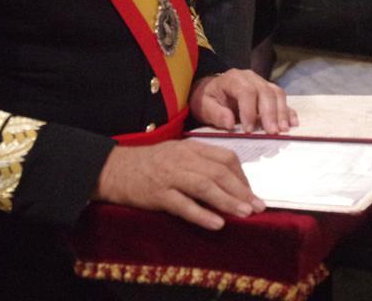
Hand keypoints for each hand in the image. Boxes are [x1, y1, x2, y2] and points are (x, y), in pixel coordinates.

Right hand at [92, 138, 264, 230]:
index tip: (251, 192)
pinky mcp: (157, 194)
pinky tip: (217, 224)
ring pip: (205, 187)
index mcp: (190, 147)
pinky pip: (183, 205)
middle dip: (242, 190)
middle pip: (219, 173)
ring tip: (245, 214)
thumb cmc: (148, 163)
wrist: (112, 168)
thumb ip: (200, 162)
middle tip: (258, 206)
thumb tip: (228, 181)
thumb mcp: (176, 153)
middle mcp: (183, 159)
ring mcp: (170, 176)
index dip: (242, 176)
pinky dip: (202, 215)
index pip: (225, 157)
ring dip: (228, 201)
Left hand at [190, 68, 297, 134]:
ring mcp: (262, 83)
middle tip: (272, 132)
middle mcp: (251, 78)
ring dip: (282, 113)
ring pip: (277, 94)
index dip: (249, 110)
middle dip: (270, 113)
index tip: (248, 130)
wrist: (211, 91)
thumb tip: (230, 123)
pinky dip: (288, 111)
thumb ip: (215, 114)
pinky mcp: (269, 92)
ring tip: (283, 130)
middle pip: (265, 92)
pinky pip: (282, 99)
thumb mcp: (203, 106)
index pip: (246, 91)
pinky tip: (292, 124)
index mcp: (233, 79)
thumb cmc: (207, 98)